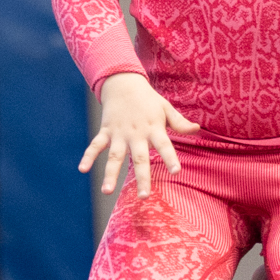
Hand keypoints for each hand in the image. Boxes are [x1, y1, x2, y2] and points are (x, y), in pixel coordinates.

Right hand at [76, 72, 198, 197]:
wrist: (123, 83)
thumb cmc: (148, 99)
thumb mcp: (165, 108)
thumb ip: (179, 122)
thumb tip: (197, 129)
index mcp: (154, 128)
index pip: (165, 146)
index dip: (170, 158)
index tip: (176, 172)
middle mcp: (136, 134)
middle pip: (139, 158)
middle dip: (141, 178)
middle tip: (144, 197)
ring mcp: (119, 134)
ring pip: (114, 157)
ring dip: (110, 174)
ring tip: (107, 192)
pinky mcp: (106, 131)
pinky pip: (95, 146)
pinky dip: (88, 156)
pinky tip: (82, 169)